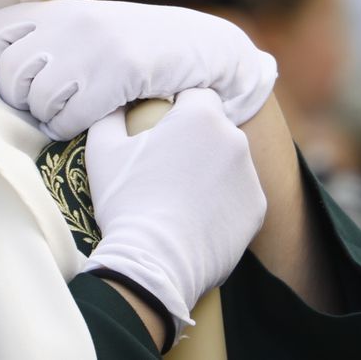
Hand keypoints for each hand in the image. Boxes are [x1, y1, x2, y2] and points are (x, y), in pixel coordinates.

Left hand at [0, 0, 276, 139]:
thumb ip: (50, 37)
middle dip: (20, 99)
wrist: (200, 45)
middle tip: (42, 106)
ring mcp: (96, 47)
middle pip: (10, 72)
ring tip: (66, 114)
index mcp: (61, 9)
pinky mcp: (118, 74)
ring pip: (37, 99)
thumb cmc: (138, 44)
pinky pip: (66, 118)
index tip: (10, 83)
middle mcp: (73, 23)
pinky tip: (85, 122)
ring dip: (46, 117)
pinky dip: (68, 128)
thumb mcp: (91, 26)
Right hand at [83, 89, 266, 335]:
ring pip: (230, 161)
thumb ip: (112, 115)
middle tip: (168, 167)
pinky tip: (197, 218)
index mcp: (202, 116)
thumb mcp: (103, 151)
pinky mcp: (257, 209)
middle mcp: (235, 139)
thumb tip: (118, 101)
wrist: (153, 265)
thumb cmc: (126, 203)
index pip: (195, 96)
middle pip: (215, 128)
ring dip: (211, 169)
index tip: (161, 129)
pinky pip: (239, 195)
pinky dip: (223, 201)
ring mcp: (250, 176)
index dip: (178, 108)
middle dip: (196, 139)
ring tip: (181, 197)